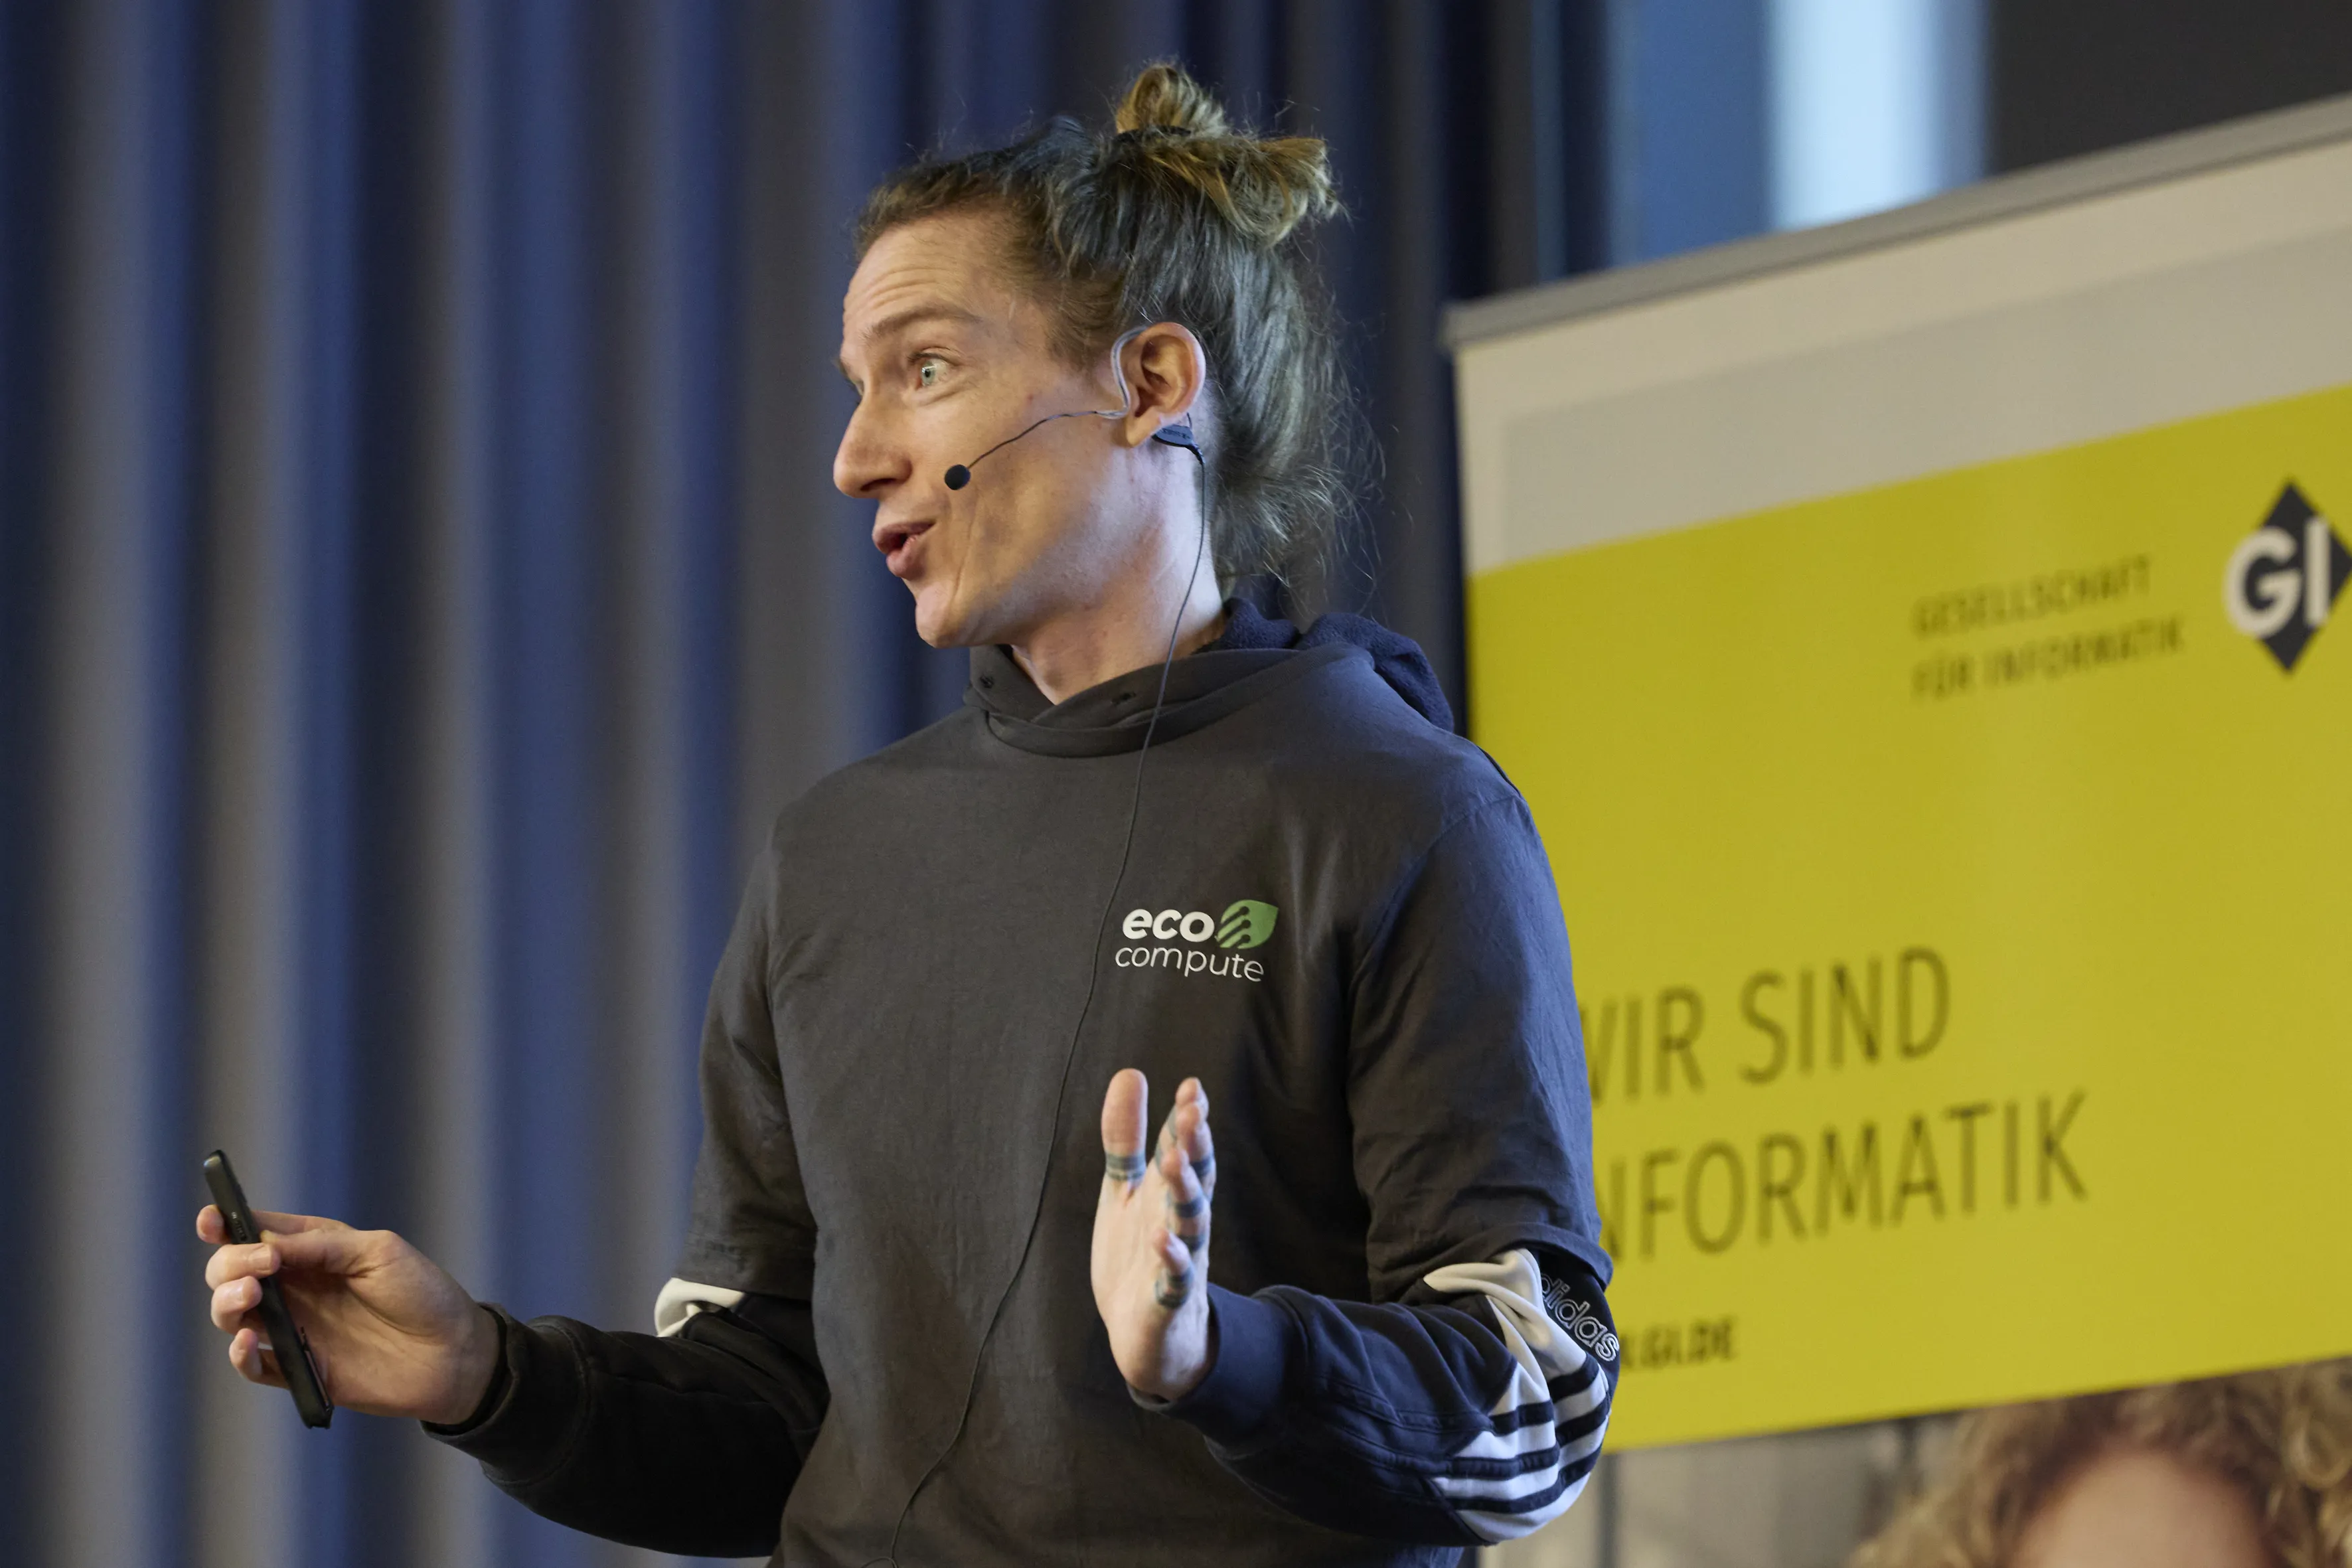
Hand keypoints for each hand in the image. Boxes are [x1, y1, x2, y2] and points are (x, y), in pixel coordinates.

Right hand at [199, 1204, 498, 1424]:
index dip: (224, 1225)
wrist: (453, 1352)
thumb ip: (320, 1246)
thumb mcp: (378, 1251)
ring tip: (251, 1296)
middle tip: (262, 1265)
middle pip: (232, 1273)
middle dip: (230, 1264)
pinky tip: (250, 1341)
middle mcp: (295, 1288)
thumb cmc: (423, 1292)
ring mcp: (294, 1329)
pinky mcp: (300, 1370)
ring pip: (232, 1316)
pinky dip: (241, 1355)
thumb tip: (264, 1244)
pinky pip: (253, 1365)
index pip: (255, 1233)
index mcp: (312, 1251)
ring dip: (227, 1303)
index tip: (210, 1221)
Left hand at [1091, 1069, 1215, 1399]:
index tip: (1191, 1087)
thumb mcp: (1125, 1189)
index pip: (1185, 1149)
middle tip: (1193, 1114)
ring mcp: (1178, 1260)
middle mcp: (1182, 1221)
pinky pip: (1172, 1278)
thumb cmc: (1136, 1253)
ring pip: (1189, 1222)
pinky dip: (1169, 1257)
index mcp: (1170, 1194)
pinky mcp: (1166, 1299)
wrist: (1143, 1335)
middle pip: (1195, 1179)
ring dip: (1185, 1192)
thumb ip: (1125, 1137)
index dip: (1189, 1119)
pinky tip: (1159, 1236)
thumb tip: (1131, 1072)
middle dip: (1195, 1147)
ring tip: (1173, 1161)